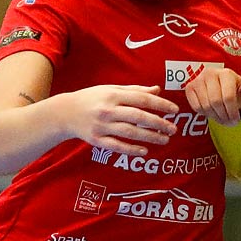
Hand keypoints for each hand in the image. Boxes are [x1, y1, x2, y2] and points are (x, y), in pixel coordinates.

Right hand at [64, 84, 179, 153]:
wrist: (65, 112)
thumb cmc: (92, 99)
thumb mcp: (111, 89)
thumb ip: (135, 91)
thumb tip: (158, 90)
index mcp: (113, 95)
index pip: (142, 99)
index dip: (160, 105)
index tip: (174, 110)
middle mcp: (108, 110)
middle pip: (138, 117)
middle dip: (159, 123)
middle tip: (174, 129)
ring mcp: (102, 126)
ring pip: (130, 133)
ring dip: (150, 137)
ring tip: (164, 140)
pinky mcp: (97, 140)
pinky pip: (117, 146)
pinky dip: (132, 149)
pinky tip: (145, 151)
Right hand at [184, 68, 240, 125]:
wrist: (219, 88)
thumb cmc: (233, 91)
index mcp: (226, 73)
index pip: (228, 97)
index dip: (232, 112)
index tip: (236, 120)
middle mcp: (210, 73)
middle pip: (215, 102)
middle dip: (223, 116)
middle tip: (228, 122)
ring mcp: (198, 80)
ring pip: (205, 106)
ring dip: (214, 117)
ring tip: (221, 118)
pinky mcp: (189, 87)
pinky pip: (196, 106)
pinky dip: (204, 113)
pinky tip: (211, 112)